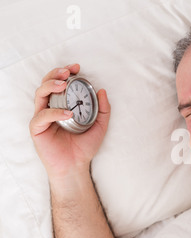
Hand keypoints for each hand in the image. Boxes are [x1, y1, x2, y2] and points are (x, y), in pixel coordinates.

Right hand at [30, 64, 110, 178]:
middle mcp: (50, 108)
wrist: (76, 166)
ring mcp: (42, 117)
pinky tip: (67, 113)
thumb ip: (104, 110)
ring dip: (50, 86)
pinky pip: (42, 116)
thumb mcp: (100, 126)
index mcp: (62, 105)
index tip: (77, 68)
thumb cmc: (85, 146)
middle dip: (55, 74)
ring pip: (40, 94)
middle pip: (46, 84)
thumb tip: (102, 90)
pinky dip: (54, 112)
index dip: (65, 73)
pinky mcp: (37, 128)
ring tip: (63, 84)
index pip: (60, 84)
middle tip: (67, 72)